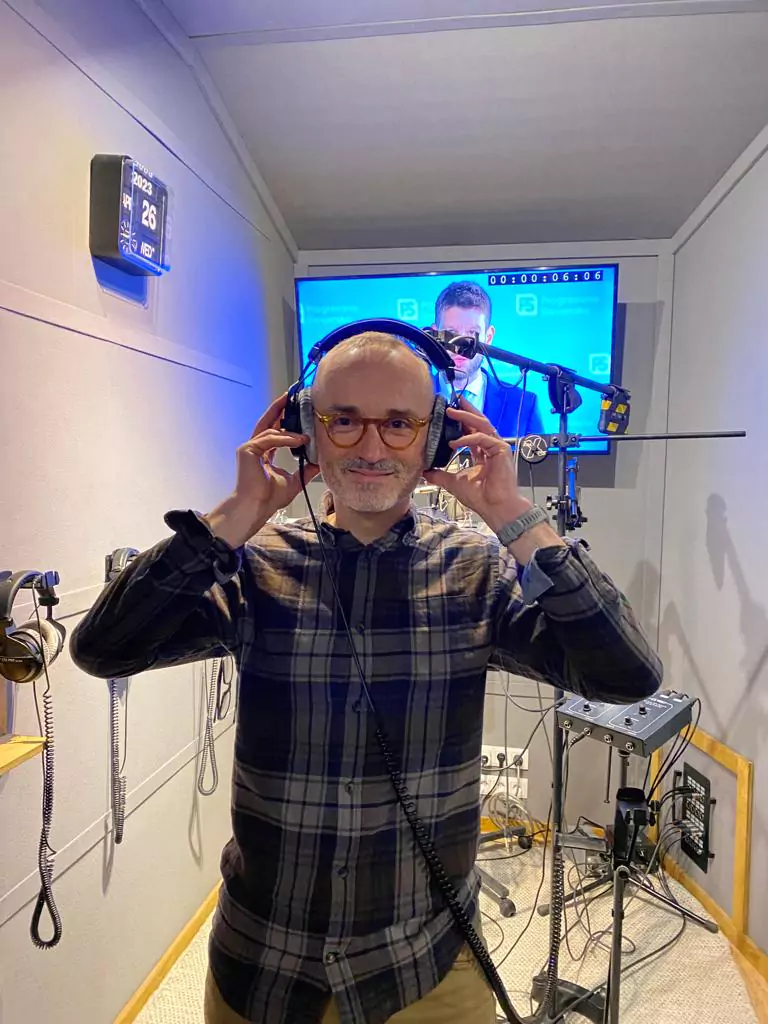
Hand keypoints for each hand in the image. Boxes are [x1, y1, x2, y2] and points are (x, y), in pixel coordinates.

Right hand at [205, 394, 319, 546]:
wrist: (257, 507)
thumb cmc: (270, 497)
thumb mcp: (294, 481)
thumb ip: (306, 470)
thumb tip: (320, 462)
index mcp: (264, 454)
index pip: (274, 432)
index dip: (284, 420)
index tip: (297, 411)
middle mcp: (255, 448)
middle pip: (268, 422)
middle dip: (279, 408)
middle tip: (291, 396)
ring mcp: (249, 448)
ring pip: (270, 430)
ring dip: (289, 429)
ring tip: (306, 431)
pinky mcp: (247, 450)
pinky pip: (269, 439)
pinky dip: (285, 438)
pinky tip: (298, 440)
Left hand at [423, 396, 530, 531]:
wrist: (495, 508)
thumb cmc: (481, 497)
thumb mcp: (454, 483)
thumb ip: (441, 475)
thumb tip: (426, 472)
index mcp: (483, 453)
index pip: (473, 431)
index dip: (462, 422)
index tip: (450, 413)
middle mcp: (491, 448)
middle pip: (480, 423)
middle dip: (467, 411)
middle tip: (455, 400)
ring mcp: (498, 448)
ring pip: (482, 425)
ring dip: (467, 417)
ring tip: (453, 411)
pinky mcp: (501, 451)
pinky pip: (483, 438)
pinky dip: (469, 438)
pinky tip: (455, 442)